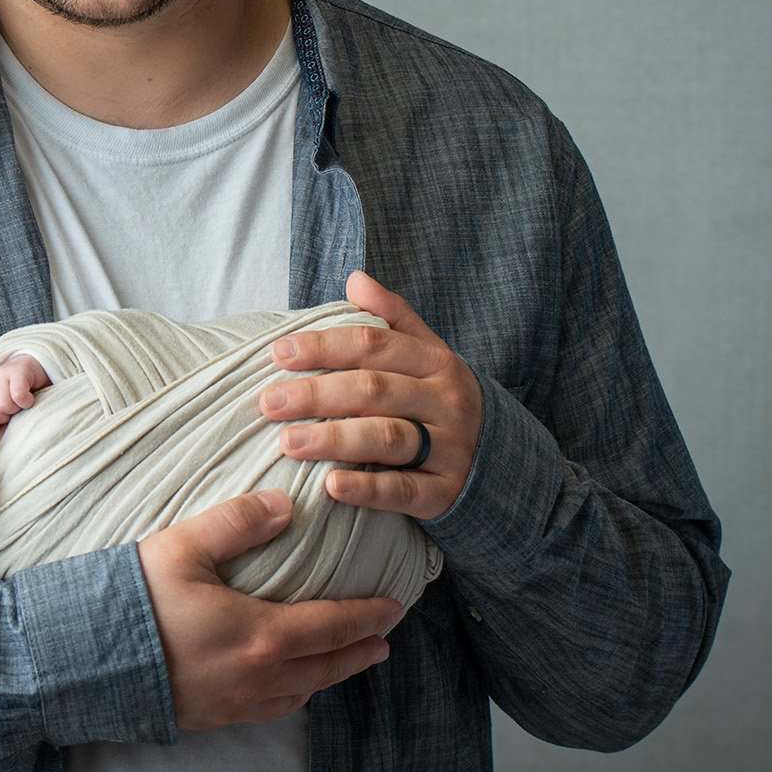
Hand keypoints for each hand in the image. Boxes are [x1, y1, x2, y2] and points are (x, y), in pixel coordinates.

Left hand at [0, 352, 48, 432]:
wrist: (37, 369)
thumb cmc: (18, 396)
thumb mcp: (0, 408)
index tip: (4, 417)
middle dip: (6, 416)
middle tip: (15, 408)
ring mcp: (1, 373)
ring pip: (3, 405)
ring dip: (17, 409)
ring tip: (21, 403)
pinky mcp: (17, 370)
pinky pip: (18, 396)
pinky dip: (26, 402)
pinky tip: (29, 398)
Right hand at [137, 490, 401, 730]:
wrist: (82, 661)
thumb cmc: (133, 601)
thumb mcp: (183, 546)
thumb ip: (237, 522)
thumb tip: (285, 505)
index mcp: (261, 635)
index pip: (332, 626)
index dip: (367, 616)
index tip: (394, 606)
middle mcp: (259, 677)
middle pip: (326, 666)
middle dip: (359, 650)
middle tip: (383, 639)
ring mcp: (236, 703)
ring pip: (302, 693)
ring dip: (330, 675)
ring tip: (343, 659)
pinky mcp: (212, 716)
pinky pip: (271, 710)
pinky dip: (294, 695)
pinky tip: (289, 685)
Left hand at [257, 271, 484, 518]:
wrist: (502, 462)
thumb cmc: (441, 400)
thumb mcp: (427, 353)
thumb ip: (392, 317)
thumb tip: (355, 278)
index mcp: (435, 362)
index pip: (374, 345)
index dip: (324, 346)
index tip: (278, 352)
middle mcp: (444, 402)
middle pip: (374, 390)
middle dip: (317, 393)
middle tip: (269, 402)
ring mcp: (448, 449)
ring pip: (387, 438)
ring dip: (334, 439)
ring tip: (288, 442)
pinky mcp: (444, 493)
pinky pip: (402, 490)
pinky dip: (366, 488)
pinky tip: (330, 486)